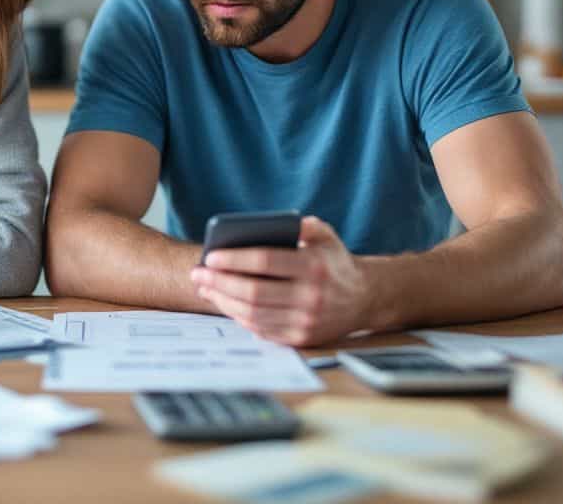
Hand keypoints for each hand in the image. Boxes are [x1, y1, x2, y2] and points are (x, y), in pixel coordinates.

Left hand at [189, 216, 369, 346]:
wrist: (364, 299)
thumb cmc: (334, 262)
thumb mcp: (326, 235)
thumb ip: (302, 226)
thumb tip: (269, 223)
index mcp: (314, 267)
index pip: (265, 261)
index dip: (234, 259)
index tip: (210, 257)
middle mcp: (311, 297)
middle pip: (254, 291)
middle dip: (219, 283)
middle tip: (198, 274)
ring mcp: (306, 321)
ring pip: (253, 314)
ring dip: (223, 301)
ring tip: (205, 288)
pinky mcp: (301, 338)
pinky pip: (261, 330)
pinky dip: (239, 317)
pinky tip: (225, 303)